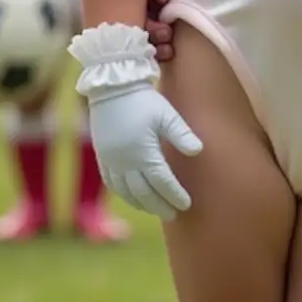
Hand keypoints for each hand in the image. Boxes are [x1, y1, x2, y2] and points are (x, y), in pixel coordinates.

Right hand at [87, 83, 201, 219]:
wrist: (112, 86)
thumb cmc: (143, 99)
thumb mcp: (166, 114)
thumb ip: (182, 134)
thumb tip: (199, 151)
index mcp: (143, 152)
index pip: (162, 182)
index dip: (174, 195)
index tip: (186, 205)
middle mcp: (125, 161)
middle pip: (144, 192)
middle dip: (160, 205)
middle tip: (173, 214)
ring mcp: (111, 160)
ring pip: (127, 191)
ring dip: (141, 203)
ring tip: (155, 209)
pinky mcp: (102, 155)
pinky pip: (112, 183)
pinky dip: (123, 194)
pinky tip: (131, 196)